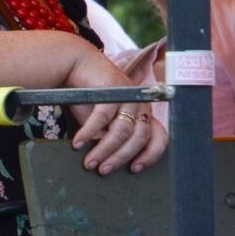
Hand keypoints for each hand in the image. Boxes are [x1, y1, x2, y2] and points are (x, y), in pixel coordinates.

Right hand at [63, 42, 167, 174]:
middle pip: (138, 138)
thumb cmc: (89, 96)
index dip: (150, 156)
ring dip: (104, 149)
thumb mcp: (102, 121)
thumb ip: (108, 136)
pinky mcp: (112, 89)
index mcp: (143, 113)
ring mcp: (128, 96)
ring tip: (89, 162)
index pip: (158, 137)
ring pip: (122, 130)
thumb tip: (106, 161)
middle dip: (120, 157)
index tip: (134, 169)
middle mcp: (140, 104)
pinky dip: (89, 132)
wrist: (76, 66)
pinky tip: (78, 142)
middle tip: (103, 170)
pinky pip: (102, 117)